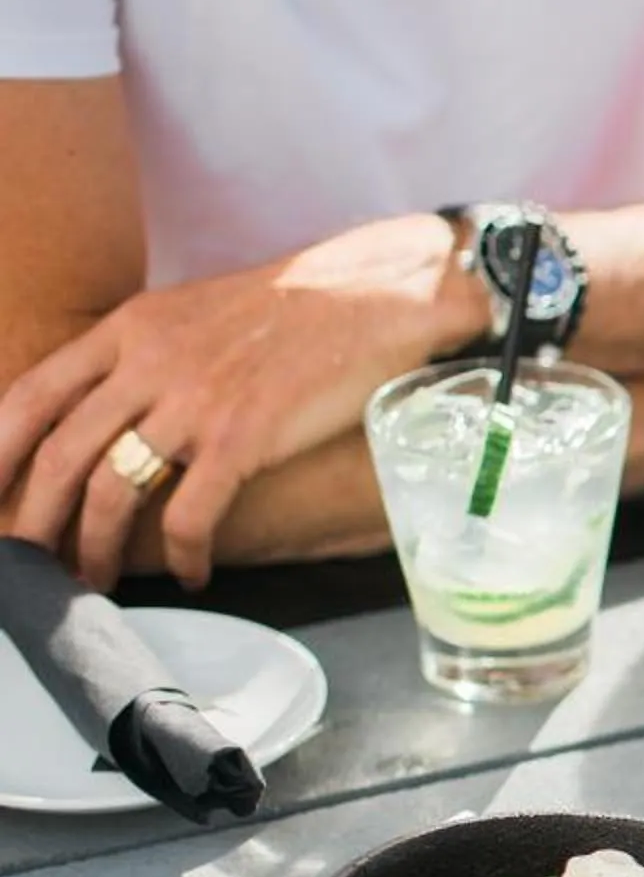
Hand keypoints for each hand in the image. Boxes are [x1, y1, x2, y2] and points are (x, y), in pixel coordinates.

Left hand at [0, 214, 474, 586]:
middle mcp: (149, 363)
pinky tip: (193, 572)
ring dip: (96, 548)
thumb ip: (149, 353)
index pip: (32, 393)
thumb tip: (117, 406)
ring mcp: (194, 402)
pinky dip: (183, 553)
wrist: (375, 295)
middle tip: (29, 561)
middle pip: (60, 452)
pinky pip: (190, 513)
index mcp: (130, 328)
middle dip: (35, 520)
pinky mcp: (244, 437)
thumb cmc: (298, 308)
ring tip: (98, 581)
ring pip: (112, 490)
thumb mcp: (197, 312)